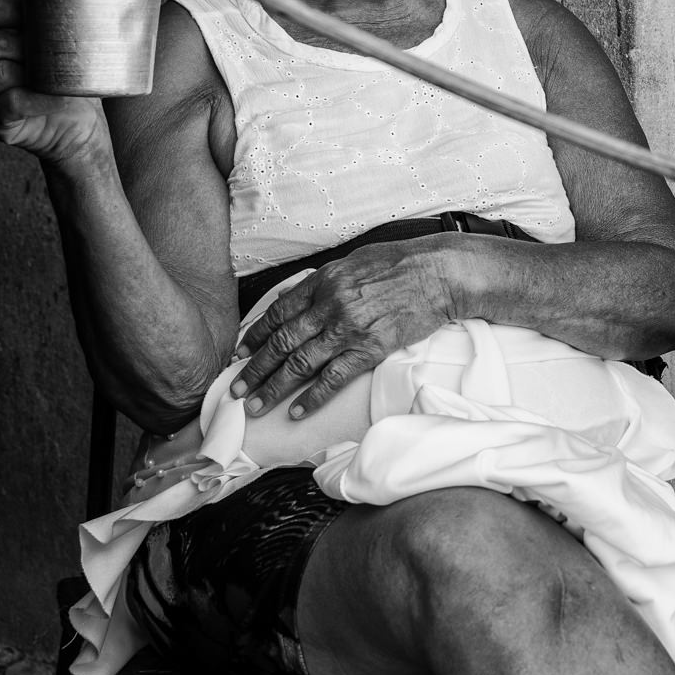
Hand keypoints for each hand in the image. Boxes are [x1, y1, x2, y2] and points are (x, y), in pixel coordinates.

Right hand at [0, 0, 108, 163]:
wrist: (78, 122)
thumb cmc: (59, 72)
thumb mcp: (49, 29)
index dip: (9, 11)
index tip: (40, 18)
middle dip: (24, 45)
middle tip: (55, 51)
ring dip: (31, 72)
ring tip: (56, 73)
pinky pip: (8, 105)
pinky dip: (36, 99)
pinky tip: (56, 97)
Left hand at [232, 240, 464, 418]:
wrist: (439, 274)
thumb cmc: (401, 264)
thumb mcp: (354, 262)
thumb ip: (323, 282)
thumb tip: (294, 298)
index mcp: (323, 281)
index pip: (279, 313)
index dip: (256, 336)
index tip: (240, 354)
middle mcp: (330, 305)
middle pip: (281, 343)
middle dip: (254, 369)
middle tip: (236, 389)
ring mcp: (349, 329)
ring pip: (300, 364)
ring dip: (273, 388)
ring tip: (255, 406)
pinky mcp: (370, 349)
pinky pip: (333, 378)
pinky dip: (313, 398)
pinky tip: (297, 412)